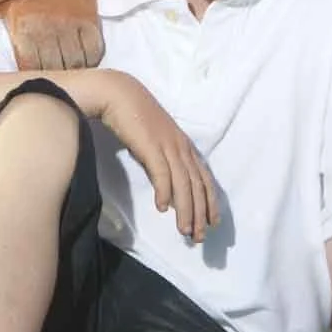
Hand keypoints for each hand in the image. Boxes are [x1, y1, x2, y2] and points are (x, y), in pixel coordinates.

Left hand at [1, 0, 103, 70]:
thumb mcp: (0, 2)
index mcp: (24, 26)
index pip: (27, 64)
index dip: (30, 74)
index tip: (31, 76)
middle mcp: (47, 27)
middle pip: (52, 67)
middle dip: (53, 74)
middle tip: (52, 76)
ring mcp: (69, 24)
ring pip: (74, 61)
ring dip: (72, 69)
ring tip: (68, 71)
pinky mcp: (88, 18)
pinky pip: (92, 48)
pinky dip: (90, 58)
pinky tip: (84, 60)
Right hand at [99, 75, 220, 242]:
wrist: (119, 94)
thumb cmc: (135, 118)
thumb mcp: (155, 144)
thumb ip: (163, 165)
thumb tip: (166, 192)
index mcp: (185, 146)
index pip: (204, 179)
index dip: (210, 202)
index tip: (212, 222)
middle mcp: (181, 147)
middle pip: (197, 185)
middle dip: (201, 213)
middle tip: (199, 237)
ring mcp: (167, 146)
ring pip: (183, 184)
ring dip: (186, 210)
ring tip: (184, 231)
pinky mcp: (151, 146)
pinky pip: (162, 173)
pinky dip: (164, 192)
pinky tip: (162, 208)